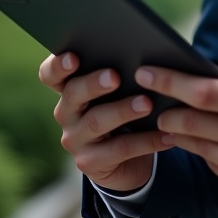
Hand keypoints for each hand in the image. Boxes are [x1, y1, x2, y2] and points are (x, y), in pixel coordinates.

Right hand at [38, 52, 168, 191]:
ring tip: (147, 103)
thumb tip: (147, 54)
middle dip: (94, 84)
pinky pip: (119, 149)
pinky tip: (167, 135)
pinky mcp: (90, 163)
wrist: (129, 159)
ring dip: (123, 110)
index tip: (73, 57)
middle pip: (73, 94)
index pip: (51, 74)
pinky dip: (146, 140)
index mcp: (69, 88)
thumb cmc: (126, 110)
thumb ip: (123, 72)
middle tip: (115, 77)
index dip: (58, 66)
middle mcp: (66, 112)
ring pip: (96, 121)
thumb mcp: (121, 91)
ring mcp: (75, 139)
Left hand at [138, 41, 217, 211]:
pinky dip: (205, 152)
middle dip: (167, 109)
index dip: (172, 82)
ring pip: (200, 149)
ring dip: (179, 133)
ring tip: (170, 119)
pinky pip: (216, 169)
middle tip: (151, 97)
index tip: (148, 72)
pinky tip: (202, 140)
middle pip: (194, 123)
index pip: (206, 92)